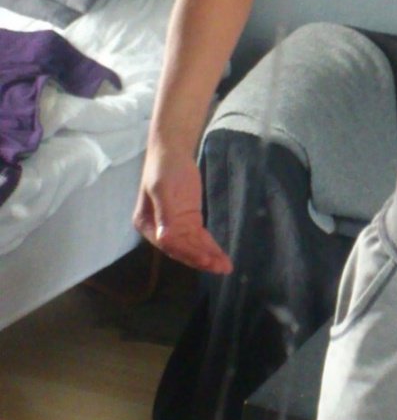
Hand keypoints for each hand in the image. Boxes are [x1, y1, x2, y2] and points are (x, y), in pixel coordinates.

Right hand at [133, 147, 232, 274]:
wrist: (172, 150)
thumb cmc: (164, 167)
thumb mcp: (162, 188)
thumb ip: (165, 214)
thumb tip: (164, 238)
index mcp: (147, 224)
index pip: (168, 244)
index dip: (187, 253)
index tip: (206, 260)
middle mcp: (159, 230)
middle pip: (182, 248)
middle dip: (201, 259)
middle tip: (221, 268)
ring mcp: (174, 226)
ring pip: (192, 246)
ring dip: (208, 256)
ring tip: (226, 267)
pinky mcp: (187, 220)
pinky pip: (199, 237)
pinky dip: (210, 247)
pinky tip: (221, 257)